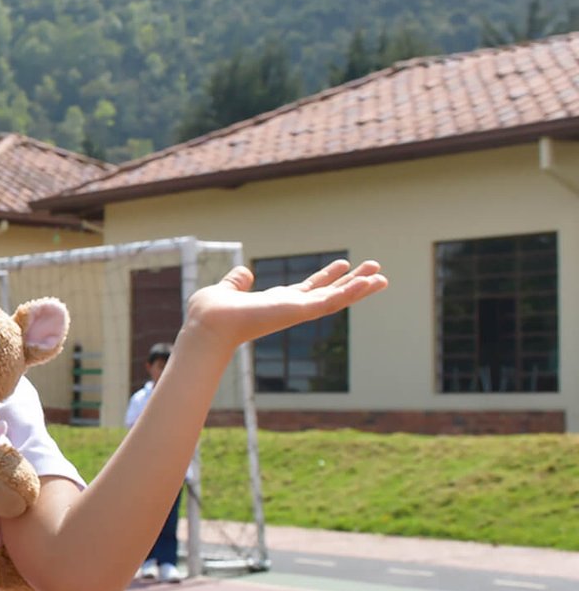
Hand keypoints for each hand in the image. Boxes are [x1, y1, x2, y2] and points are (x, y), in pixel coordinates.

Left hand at [185, 259, 386, 350]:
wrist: (208, 325)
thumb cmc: (211, 314)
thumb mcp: (226, 290)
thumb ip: (236, 282)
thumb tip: (243, 273)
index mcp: (276, 302)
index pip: (308, 288)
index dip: (326, 277)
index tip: (343, 265)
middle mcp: (290, 307)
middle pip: (329, 293)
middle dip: (352, 282)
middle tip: (375, 270)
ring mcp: (297, 311)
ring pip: (336, 299)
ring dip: (359, 288)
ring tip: (382, 276)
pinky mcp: (299, 311)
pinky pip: (330, 302)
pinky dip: (350, 292)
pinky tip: (369, 283)